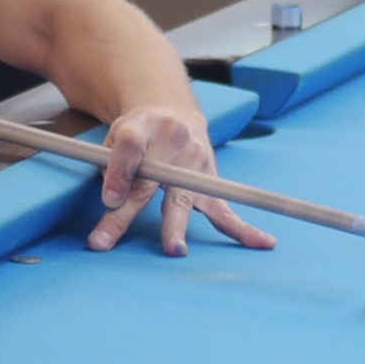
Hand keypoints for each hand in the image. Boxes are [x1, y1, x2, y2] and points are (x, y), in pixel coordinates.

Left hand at [85, 103, 275, 255]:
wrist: (173, 113)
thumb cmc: (140, 134)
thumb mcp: (115, 135)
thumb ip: (110, 165)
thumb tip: (113, 203)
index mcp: (143, 124)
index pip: (130, 146)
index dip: (118, 172)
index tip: (109, 201)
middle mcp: (172, 140)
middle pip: (148, 181)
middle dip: (124, 215)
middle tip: (102, 241)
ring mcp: (195, 161)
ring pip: (182, 199)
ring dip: (176, 226)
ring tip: (174, 250)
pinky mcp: (210, 180)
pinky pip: (225, 208)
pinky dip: (242, 228)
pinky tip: (263, 242)